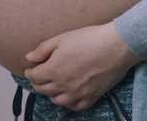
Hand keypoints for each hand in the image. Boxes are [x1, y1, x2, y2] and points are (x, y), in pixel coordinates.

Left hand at [23, 22, 140, 110]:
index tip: (30, 70)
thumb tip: (29, 58)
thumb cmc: (89, 39)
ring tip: (52, 87)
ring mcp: (78, 93)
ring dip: (51, 94)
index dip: (30, 73)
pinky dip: (69, 103)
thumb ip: (42, 50)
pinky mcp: (92, 97)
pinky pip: (76, 107)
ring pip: (57, 101)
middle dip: (37, 83)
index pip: (34, 77)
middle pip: (43, 90)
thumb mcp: (61, 39)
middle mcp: (64, 85)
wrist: (116, 46)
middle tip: (38, 78)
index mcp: (53, 70)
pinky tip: (68, 96)